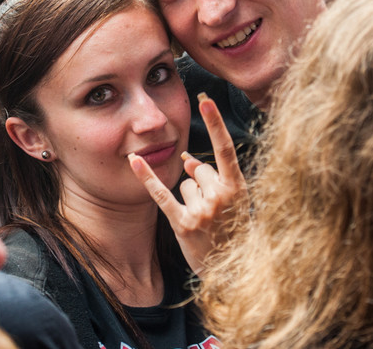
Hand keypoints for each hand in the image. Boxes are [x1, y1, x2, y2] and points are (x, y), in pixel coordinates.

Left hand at [128, 94, 248, 275]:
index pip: (225, 149)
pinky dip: (147, 178)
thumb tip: (186, 158)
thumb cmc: (234, 231)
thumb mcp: (233, 202)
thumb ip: (211, 176)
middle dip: (201, 182)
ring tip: (205, 220)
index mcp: (238, 188)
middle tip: (215, 210)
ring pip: (185, 183)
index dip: (216, 123)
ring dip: (190, 197)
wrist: (234, 272)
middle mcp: (221, 197)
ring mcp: (202, 212)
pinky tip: (133, 160)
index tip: (206, 100)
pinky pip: (161, 194)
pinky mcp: (183, 224)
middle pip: (200, 169)